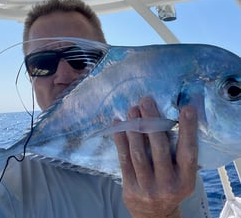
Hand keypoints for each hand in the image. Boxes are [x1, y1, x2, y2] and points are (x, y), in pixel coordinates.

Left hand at [113, 97, 197, 217]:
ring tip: (132, 110)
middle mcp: (168, 185)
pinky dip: (120, 139)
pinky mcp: (129, 187)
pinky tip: (118, 124)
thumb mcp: (183, 175)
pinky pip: (123, 159)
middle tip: (146, 101)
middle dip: (152, 122)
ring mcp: (147, 187)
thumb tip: (174, 117)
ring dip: (134, 128)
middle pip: (160, 148)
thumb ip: (180, 153)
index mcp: (186, 180)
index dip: (188, 130)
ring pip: (138, 153)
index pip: (189, 152)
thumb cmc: (171, 186)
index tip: (187, 109)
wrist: (154, 215)